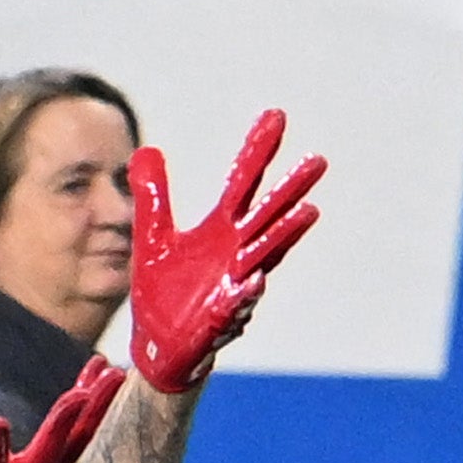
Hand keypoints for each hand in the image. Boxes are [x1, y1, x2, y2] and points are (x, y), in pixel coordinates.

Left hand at [129, 109, 325, 394]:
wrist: (158, 346)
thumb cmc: (164, 291)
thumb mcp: (152, 237)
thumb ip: (154, 197)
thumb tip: (145, 149)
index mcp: (221, 230)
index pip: (243, 182)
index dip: (258, 150)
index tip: (276, 116)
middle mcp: (236, 254)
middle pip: (268, 215)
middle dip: (291, 190)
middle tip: (316, 160)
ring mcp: (233, 285)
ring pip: (265, 257)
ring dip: (285, 236)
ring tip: (309, 212)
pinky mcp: (219, 319)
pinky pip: (234, 306)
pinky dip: (244, 294)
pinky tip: (254, 281)